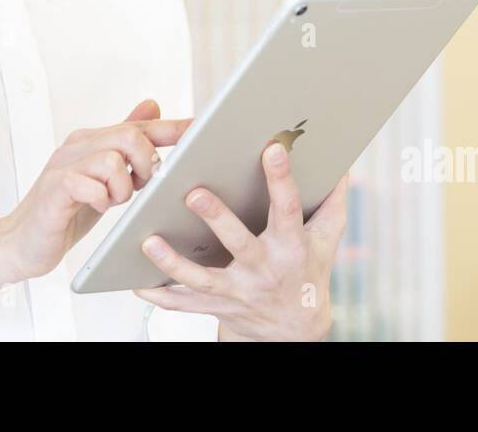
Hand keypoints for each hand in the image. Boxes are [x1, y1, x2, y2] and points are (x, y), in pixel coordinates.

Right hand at [0, 99, 191, 281]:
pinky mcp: (55, 190)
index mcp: (93, 141)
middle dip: (145, 164)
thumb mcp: (103, 177)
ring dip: (122, 187)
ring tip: (112, 201)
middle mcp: (78, 146)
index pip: (139, 127)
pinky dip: (101, 199)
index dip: (173, 128)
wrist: (21, 243)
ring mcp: (64, 166)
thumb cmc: (65, 210)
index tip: (201, 129)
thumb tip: (152, 105)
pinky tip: (96, 207)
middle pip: (129, 136)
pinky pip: (88, 185)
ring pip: (112, 159)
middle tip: (139, 185)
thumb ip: (125, 145)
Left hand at [133, 142, 347, 341]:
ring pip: (202, 278)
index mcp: (291, 246)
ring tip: (148, 240)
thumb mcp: (327, 238)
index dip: (281, 179)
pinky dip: (159, 297)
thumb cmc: (309, 270)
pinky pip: (184, 305)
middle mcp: (264, 269)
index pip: (288, 208)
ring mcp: (238, 292)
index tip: (273, 148)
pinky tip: (135, 284)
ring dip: (173, 262)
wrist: (296, 329)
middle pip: (238, 242)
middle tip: (193, 192)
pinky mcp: (217, 307)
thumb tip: (342, 161)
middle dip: (216, 218)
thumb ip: (333, 199)